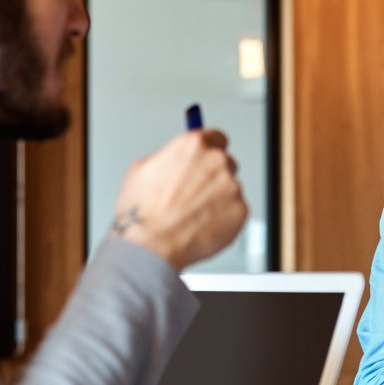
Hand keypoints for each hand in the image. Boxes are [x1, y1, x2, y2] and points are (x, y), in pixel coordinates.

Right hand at [110, 129, 247, 268]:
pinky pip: (235, 212)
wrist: (153, 245)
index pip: (216, 138)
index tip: (207, 160)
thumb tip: (178, 158)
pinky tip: (202, 227)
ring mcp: (232, 186)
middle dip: (214, 177)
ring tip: (192, 217)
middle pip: (226, 163)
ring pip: (230, 190)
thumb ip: (169, 158)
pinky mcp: (241, 210)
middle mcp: (217, 161)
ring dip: (218, 200)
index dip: (210, 151)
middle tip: (195, 196)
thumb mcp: (143, 169)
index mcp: (194, 145)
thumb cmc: (142, 211)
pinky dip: (224, 219)